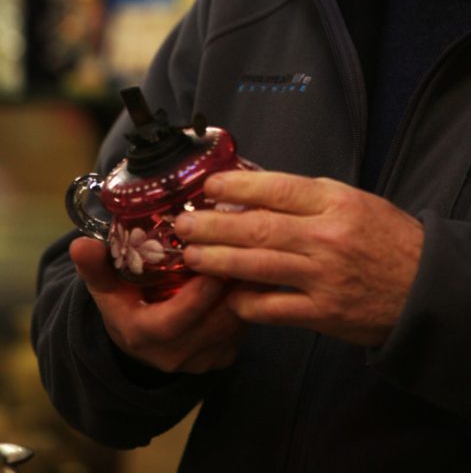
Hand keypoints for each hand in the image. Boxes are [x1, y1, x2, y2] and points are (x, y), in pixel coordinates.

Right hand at [69, 236, 246, 373]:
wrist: (140, 339)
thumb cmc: (125, 302)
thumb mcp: (106, 286)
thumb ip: (95, 266)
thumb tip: (80, 243)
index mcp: (142, 336)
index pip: (172, 323)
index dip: (194, 301)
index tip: (212, 273)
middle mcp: (172, 355)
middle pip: (210, 326)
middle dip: (230, 293)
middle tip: (247, 257)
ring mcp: (200, 360)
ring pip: (232, 329)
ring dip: (246, 296)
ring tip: (257, 260)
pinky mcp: (221, 358)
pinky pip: (242, 333)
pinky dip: (251, 306)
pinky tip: (258, 277)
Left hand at [174, 171, 423, 347]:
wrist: (425, 287)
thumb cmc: (387, 238)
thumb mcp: (354, 202)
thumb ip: (309, 198)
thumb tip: (255, 190)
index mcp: (336, 202)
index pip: (277, 188)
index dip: (237, 186)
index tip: (209, 186)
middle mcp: (328, 236)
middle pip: (258, 228)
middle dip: (213, 225)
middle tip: (183, 223)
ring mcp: (324, 277)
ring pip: (258, 266)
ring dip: (218, 261)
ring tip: (192, 255)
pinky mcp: (323, 313)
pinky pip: (272, 308)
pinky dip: (245, 301)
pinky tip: (227, 295)